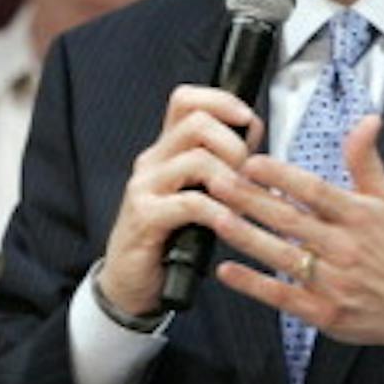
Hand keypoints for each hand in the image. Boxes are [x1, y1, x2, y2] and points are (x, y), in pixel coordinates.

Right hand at [97, 85, 264, 317]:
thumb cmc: (170, 238)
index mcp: (166, 151)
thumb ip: (218, 165)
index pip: (186, 101)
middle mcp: (152, 162)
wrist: (130, 282)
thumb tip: (253, 136)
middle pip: (197, 122)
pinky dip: (218, 212)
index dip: (221, 101)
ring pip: (197, 159)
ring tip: (243, 203)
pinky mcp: (144, 217)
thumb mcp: (197, 193)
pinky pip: (191, 203)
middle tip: (247, 175)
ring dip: (232, 180)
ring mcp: (145, 187)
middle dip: (235, 145)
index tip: (246, 120)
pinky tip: (228, 225)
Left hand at [204, 115, 383, 351]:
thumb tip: (366, 120)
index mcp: (361, 218)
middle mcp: (346, 249)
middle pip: (290, 221)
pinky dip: (253, 284)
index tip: (252, 163)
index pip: (316, 192)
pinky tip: (226, 270)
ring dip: (245, 237)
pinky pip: (282, 296)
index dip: (282, 176)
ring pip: (282, 256)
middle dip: (250, 200)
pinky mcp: (323, 312)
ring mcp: (334, 283)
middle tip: (217, 182)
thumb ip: (366, 161)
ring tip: (215, 217)